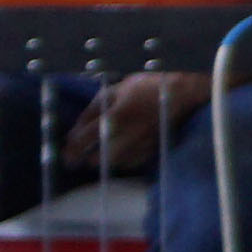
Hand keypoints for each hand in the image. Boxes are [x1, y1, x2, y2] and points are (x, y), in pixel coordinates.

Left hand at [61, 71, 201, 177]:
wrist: (185, 93)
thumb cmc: (148, 86)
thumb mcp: (115, 90)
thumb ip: (92, 110)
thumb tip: (75, 131)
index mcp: (113, 118)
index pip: (83, 141)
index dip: (70, 150)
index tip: (65, 155)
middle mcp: (126, 137)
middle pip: (98, 160)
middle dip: (86, 158)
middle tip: (80, 156)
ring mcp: (141, 146)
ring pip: (114, 164)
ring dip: (104, 161)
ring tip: (99, 155)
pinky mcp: (153, 150)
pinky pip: (132, 163)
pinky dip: (122, 161)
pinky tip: (120, 154)